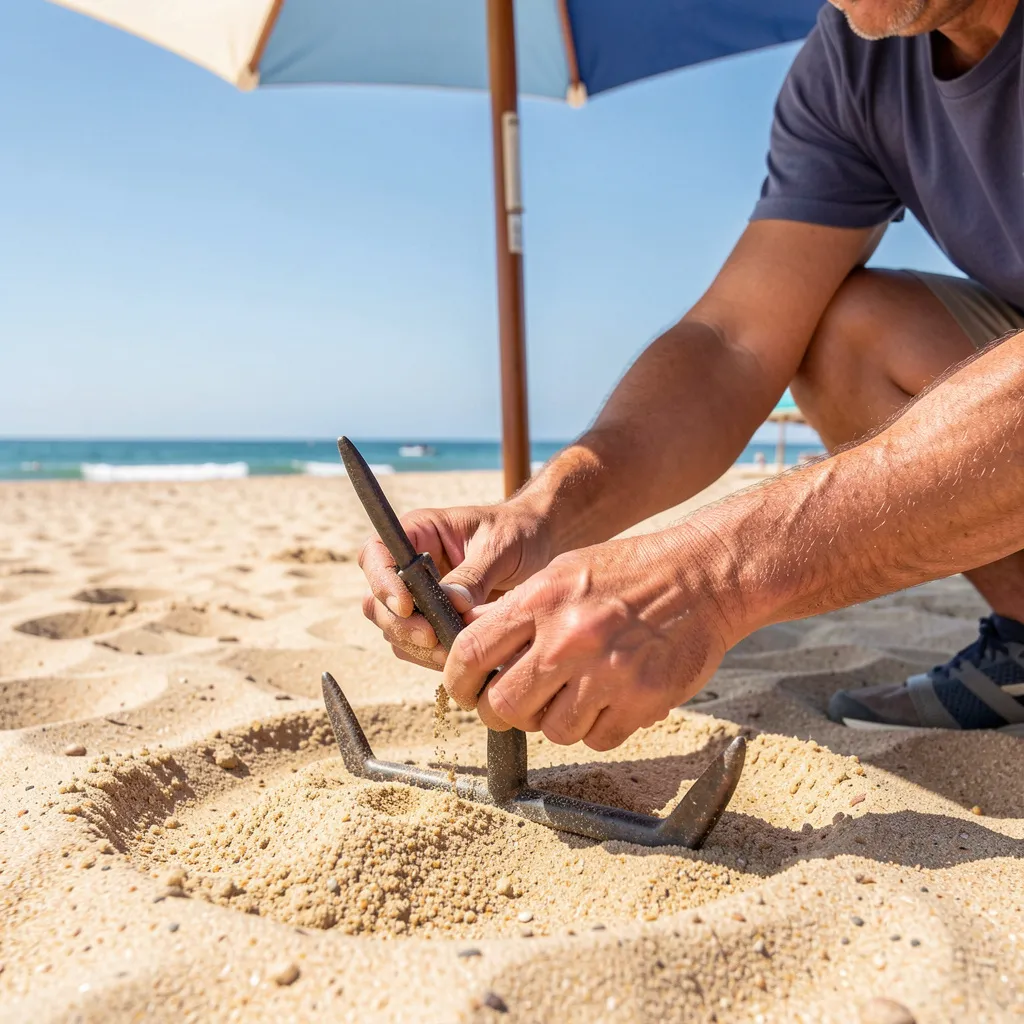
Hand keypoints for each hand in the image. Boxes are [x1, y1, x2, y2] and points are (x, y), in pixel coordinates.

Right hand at [359, 499, 551, 668]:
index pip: (376, 554)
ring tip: (453, 653)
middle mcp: (409, 565)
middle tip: (432, 639)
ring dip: (416, 646)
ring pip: (393, 629)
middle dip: (401, 625)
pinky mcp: (432, 622)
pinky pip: (416, 647)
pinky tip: (458, 658)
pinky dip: (430, 657)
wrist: (540, 547)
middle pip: (378, 601)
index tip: (406, 606)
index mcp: (419, 533)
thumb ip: (474, 574)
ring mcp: (418, 596)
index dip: (382, 582)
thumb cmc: (519, 533)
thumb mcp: (500, 546)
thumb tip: (452, 603)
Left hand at [442, 527, 737, 749]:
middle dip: (502, 711)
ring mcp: (606, 674)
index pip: (471, 654)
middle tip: (515, 704)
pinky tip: (608, 700)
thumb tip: (468, 642)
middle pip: (504, 705)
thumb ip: (517, 609)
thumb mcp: (563, 571)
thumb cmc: (629, 572)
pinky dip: (597, 728)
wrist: (704, 577)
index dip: (458, 681)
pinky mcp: (641, 702)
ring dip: (555, 721)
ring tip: (574, 694)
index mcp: (541, 600)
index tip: (464, 690)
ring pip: (552, 730)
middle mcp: (568, 639)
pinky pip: (597, 739)